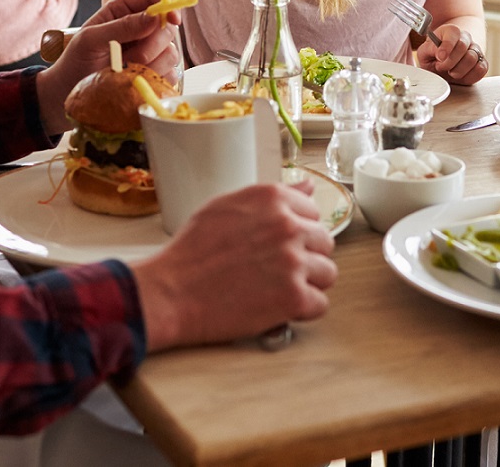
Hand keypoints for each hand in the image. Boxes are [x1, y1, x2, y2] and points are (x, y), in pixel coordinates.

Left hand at [34, 0, 180, 134]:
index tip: (172, 20)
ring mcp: (149, 53)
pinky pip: (169, 75)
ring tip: (127, 71)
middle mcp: (140, 29)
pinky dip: (156, 80)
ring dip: (152, 65)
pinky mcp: (153, 75)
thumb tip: (154, 17)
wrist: (66, 94)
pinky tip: (137, 81)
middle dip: (154, 44)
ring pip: (171, 53)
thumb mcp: (90, 40)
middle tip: (134, 57)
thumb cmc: (74, 62)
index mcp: (123, 11)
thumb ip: (121, 26)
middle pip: (167, 27)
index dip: (168, 6)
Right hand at [131, 183, 336, 349]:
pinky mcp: (294, 297)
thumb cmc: (192, 251)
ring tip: (276, 289)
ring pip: (328, 273)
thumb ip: (272, 197)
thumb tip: (308, 189)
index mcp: (273, 198)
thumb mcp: (226, 206)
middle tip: (275, 270)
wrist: (171, 292)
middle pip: (324, 242)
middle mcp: (288, 226)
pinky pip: (320, 304)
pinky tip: (277, 307)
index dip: (295, 232)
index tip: (276, 245)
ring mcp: (293, 261)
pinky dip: (301, 310)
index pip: (312, 213)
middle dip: (305, 257)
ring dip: (307, 283)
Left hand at [415, 24, 488, 85]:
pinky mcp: (482, 63)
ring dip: (458, 71)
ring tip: (450, 72)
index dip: (447, 46)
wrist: (443, 64)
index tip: (440, 57)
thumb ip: (429, 50)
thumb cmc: (433, 57)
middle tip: (441, 67)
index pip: (453, 32)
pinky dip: (469, 77)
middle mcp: (465, 38)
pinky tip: (460, 76)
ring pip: (472, 59)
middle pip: (462, 47)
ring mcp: (475, 50)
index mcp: (450, 31)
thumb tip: (440, 53)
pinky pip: (481, 69)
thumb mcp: (424, 52)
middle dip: (449, 62)